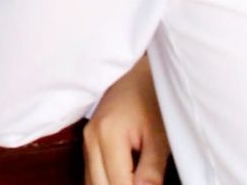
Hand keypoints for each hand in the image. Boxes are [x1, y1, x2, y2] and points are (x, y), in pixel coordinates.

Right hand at [84, 55, 168, 184]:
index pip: (117, 184)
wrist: (136, 72)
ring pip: (92, 182)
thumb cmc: (151, 96)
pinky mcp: (88, 143)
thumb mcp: (159, 134)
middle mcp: (90, 140)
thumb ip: (152, 170)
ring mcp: (86, 141)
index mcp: (107, 135)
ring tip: (136, 180)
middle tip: (145, 184)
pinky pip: (93, 174)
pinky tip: (126, 179)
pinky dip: (107, 182)